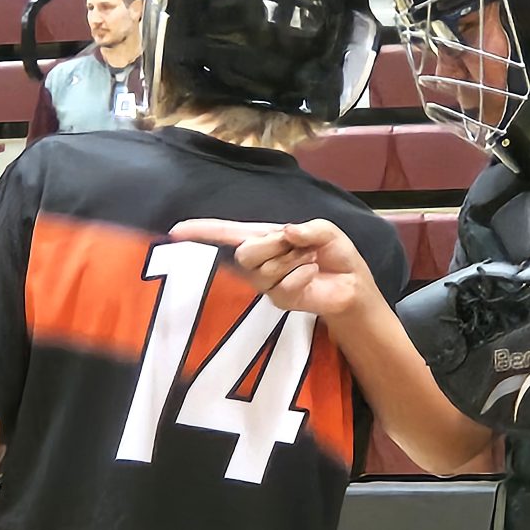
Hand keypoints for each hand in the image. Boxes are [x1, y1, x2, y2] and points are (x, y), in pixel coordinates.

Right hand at [169, 218, 376, 318]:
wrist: (352, 285)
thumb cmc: (334, 253)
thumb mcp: (326, 231)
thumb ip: (307, 228)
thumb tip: (286, 231)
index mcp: (265, 237)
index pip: (228, 233)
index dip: (203, 231)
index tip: (176, 231)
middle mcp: (260, 260)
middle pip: (244, 254)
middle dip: (271, 247)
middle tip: (298, 245)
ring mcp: (266, 282)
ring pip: (263, 271)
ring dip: (292, 261)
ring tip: (309, 259)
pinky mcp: (278, 300)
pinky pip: (282, 287)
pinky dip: (302, 275)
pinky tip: (313, 274)